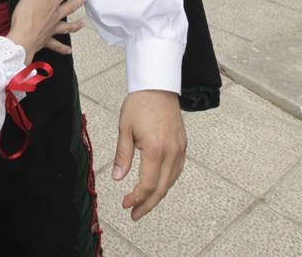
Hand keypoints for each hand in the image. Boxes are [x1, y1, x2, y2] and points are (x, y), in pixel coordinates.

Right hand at [6, 0, 84, 56]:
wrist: (23, 39)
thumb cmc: (25, 17)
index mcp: (51, 3)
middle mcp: (55, 16)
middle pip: (69, 8)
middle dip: (77, 2)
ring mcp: (52, 29)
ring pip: (66, 27)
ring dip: (75, 26)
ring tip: (82, 24)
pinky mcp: (46, 40)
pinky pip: (57, 45)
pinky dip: (63, 48)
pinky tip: (69, 50)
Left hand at [113, 90, 185, 219]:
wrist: (158, 86)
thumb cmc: (139, 104)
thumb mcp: (125, 129)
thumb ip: (123, 155)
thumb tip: (118, 178)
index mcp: (155, 148)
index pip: (147, 184)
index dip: (137, 198)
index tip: (125, 204)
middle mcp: (171, 151)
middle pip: (161, 188)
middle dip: (148, 204)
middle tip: (135, 215)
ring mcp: (179, 149)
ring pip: (171, 181)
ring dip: (158, 195)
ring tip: (144, 204)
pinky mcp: (183, 145)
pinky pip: (176, 170)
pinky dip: (167, 182)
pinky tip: (158, 186)